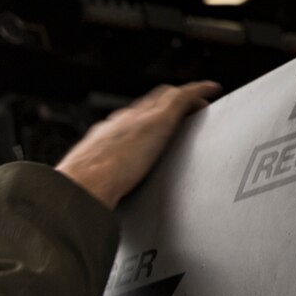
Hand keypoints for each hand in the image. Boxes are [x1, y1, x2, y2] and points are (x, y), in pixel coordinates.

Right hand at [55, 81, 220, 208]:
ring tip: (199, 102)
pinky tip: (211, 90)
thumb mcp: (89, 185)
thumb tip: (95, 205)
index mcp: (103, 138)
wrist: (83, 185)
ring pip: (165, 97)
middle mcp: (121, 123)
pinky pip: (184, 97)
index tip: (150, 124)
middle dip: (163, 103)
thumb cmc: (84, 191)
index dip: (141, 118)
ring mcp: (140, 119)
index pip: (126, 120)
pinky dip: (198, 90)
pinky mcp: (160, 119)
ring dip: (182, 97)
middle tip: (179, 110)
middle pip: (146, 104)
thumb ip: (96, 187)